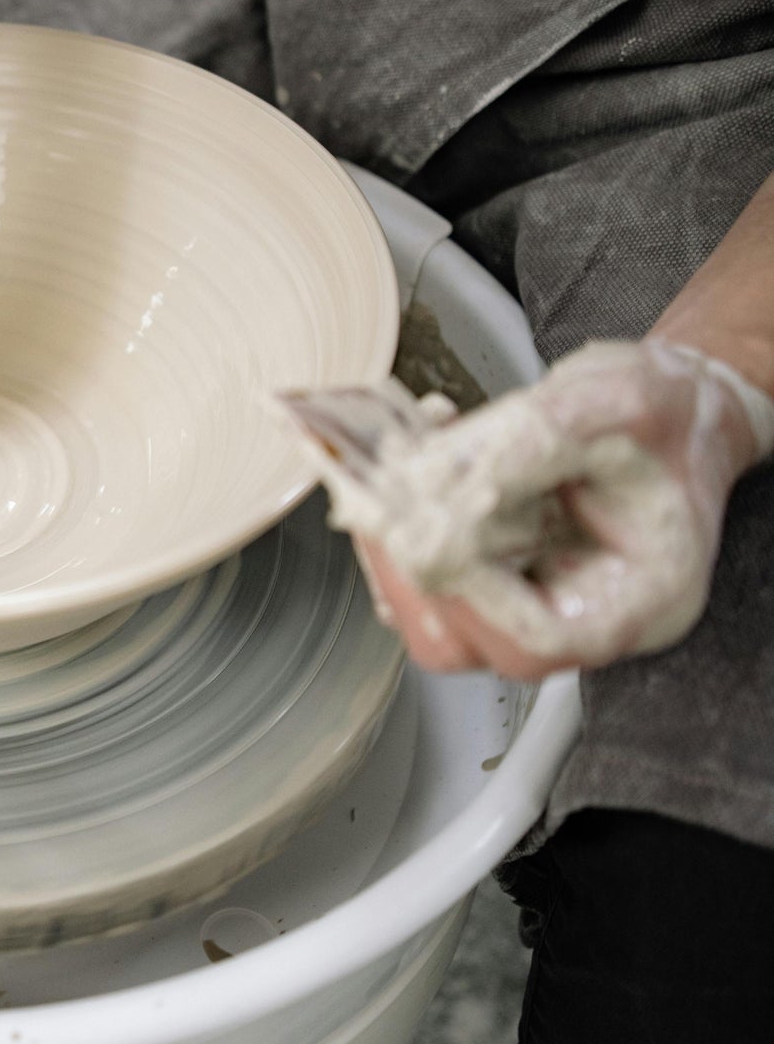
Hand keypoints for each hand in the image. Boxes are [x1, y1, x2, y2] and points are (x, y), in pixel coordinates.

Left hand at [336, 341, 773, 678]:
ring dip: (390, 529)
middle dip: (404, 564)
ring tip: (398, 452)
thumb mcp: (616, 403)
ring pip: (426, 604)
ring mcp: (524, 599)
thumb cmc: (666, 417)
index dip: (468, 593)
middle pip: (462, 640)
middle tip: (374, 489)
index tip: (423, 526)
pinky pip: (420, 563)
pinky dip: (398, 509)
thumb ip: (532, 442)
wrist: (670, 410)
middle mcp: (576, 615)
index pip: (537, 638)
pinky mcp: (486, 571)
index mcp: (637, 600)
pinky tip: (414, 449)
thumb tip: (440, 483)